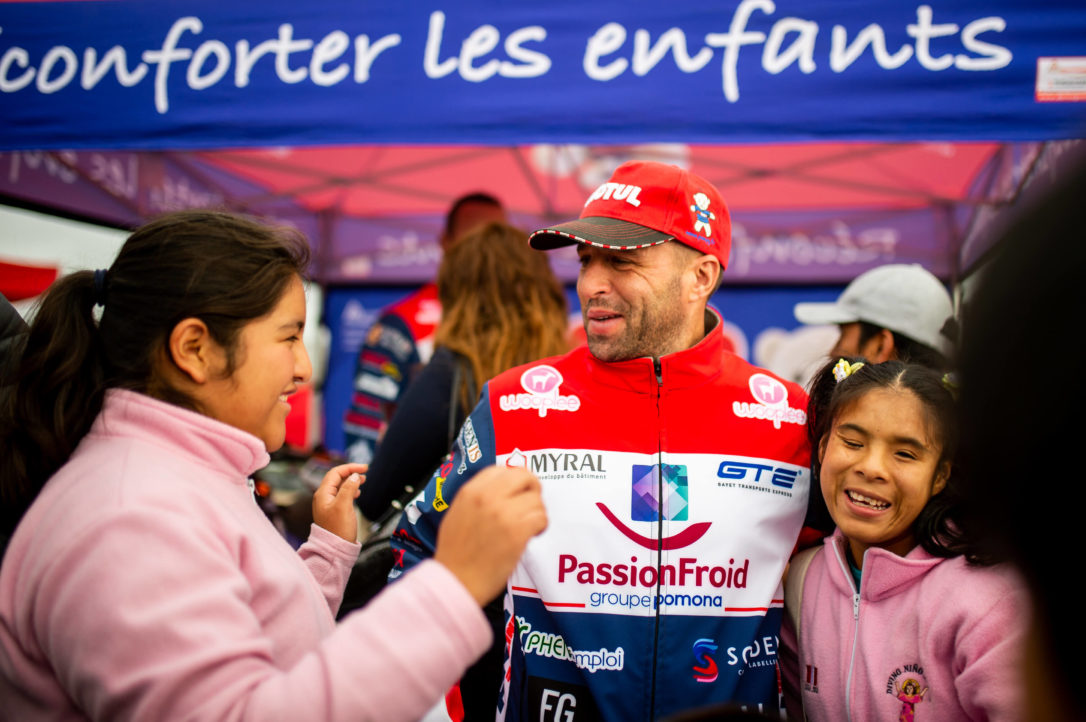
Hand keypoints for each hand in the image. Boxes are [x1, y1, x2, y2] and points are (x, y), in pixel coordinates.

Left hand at [312, 463, 366, 542]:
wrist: (335, 550)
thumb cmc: (338, 529)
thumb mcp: (344, 506)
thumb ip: (348, 488)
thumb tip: (354, 476)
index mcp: (323, 494)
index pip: (335, 473)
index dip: (350, 468)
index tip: (364, 468)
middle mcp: (323, 497)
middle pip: (337, 478)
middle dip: (351, 473)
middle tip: (365, 473)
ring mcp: (328, 504)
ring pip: (340, 487)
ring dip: (351, 481)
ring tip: (363, 481)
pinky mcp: (333, 511)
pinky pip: (341, 495)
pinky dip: (350, 491)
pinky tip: (357, 493)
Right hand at [434, 466, 546, 604]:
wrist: (456, 580)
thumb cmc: (455, 553)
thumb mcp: (457, 513)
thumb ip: (477, 497)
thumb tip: (500, 489)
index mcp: (471, 491)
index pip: (503, 470)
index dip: (515, 479)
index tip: (519, 490)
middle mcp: (488, 497)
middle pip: (524, 477)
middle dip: (532, 489)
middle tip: (531, 503)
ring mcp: (503, 514)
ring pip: (536, 500)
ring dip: (537, 512)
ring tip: (529, 525)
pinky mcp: (517, 533)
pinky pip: (540, 518)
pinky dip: (540, 526)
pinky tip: (532, 535)